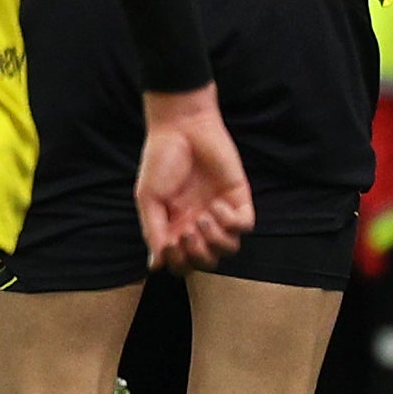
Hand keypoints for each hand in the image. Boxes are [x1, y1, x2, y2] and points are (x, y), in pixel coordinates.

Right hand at [135, 85, 254, 269]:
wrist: (182, 129)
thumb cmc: (160, 161)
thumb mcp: (147, 198)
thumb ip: (153, 231)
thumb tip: (156, 265)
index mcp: (175, 226)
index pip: (183, 261)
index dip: (178, 262)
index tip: (169, 244)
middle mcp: (198, 223)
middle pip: (207, 260)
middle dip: (197, 254)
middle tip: (186, 231)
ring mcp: (220, 213)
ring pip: (229, 248)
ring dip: (215, 240)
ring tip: (202, 218)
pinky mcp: (239, 199)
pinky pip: (245, 226)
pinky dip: (231, 223)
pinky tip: (217, 205)